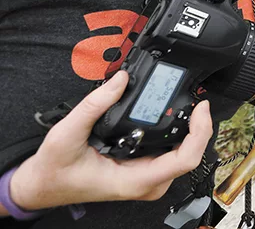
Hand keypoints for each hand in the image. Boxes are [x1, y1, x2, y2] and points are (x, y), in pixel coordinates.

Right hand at [9, 70, 212, 211]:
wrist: (43, 185)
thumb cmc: (55, 170)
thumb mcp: (67, 134)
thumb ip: (95, 105)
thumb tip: (121, 79)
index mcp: (134, 180)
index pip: (186, 160)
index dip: (200, 132)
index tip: (200, 108)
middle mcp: (146, 183)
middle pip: (191, 154)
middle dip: (198, 127)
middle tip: (196, 100)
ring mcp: (147, 178)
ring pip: (183, 153)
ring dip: (190, 129)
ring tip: (188, 104)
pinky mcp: (144, 170)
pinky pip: (171, 152)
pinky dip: (177, 133)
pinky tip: (173, 115)